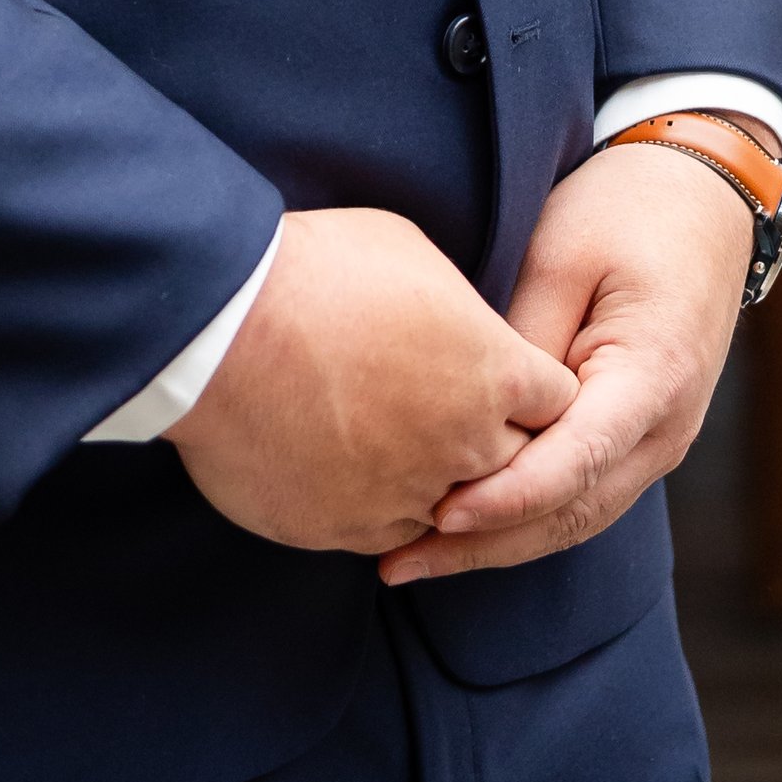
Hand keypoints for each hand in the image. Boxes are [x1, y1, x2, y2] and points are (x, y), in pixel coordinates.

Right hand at [168, 207, 580, 555]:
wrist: (222, 332)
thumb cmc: (315, 271)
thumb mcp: (407, 250)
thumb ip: (454, 305)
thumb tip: (456, 327)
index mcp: (493, 372)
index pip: (558, 403)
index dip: (533, 390)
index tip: (506, 377)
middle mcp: (465, 445)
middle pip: (519, 467)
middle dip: (497, 443)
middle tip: (452, 412)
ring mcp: (409, 496)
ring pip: (455, 511)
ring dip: (436, 481)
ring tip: (394, 439)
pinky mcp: (350, 530)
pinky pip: (389, 531)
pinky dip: (379, 504)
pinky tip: (350, 467)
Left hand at [376, 137, 751, 585]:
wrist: (700, 199)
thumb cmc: (624, 211)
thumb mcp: (560, 255)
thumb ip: (522, 340)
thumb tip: (472, 409)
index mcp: (652, 379)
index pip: (573, 462)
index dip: (504, 497)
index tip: (438, 514)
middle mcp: (665, 431)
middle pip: (570, 511)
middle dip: (484, 545)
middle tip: (396, 561)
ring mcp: (656, 442)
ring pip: (574, 517)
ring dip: (497, 544)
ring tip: (411, 558)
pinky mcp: (636, 437)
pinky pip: (579, 493)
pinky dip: (523, 516)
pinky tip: (460, 525)